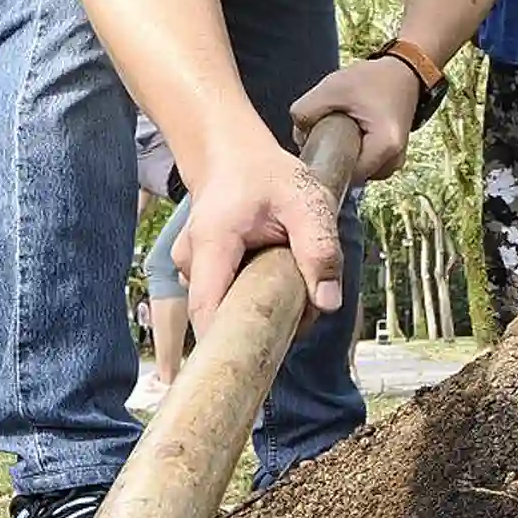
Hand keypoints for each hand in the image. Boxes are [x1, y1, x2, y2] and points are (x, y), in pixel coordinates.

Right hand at [172, 133, 344, 341]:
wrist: (233, 155)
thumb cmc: (266, 175)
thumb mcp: (305, 201)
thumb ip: (319, 248)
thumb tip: (327, 303)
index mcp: (211, 243)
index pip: (207, 311)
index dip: (228, 345)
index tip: (258, 362)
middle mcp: (190, 261)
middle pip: (219, 318)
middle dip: (261, 324)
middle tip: (300, 306)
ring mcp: (189, 269)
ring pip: (224, 309)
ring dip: (259, 306)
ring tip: (286, 276)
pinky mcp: (198, 274)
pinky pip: (225, 298)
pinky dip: (251, 295)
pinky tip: (268, 273)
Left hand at [292, 55, 421, 183]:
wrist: (405, 72)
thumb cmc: (373, 79)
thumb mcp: (333, 88)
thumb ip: (305, 111)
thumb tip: (298, 137)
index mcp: (384, 147)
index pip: (343, 174)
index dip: (324, 160)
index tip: (315, 140)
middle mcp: (394, 161)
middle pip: (350, 174)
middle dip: (333, 156)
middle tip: (326, 129)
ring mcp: (394, 162)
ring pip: (356, 170)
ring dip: (343, 154)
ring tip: (340, 127)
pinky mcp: (391, 158)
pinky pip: (364, 163)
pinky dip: (353, 151)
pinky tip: (349, 132)